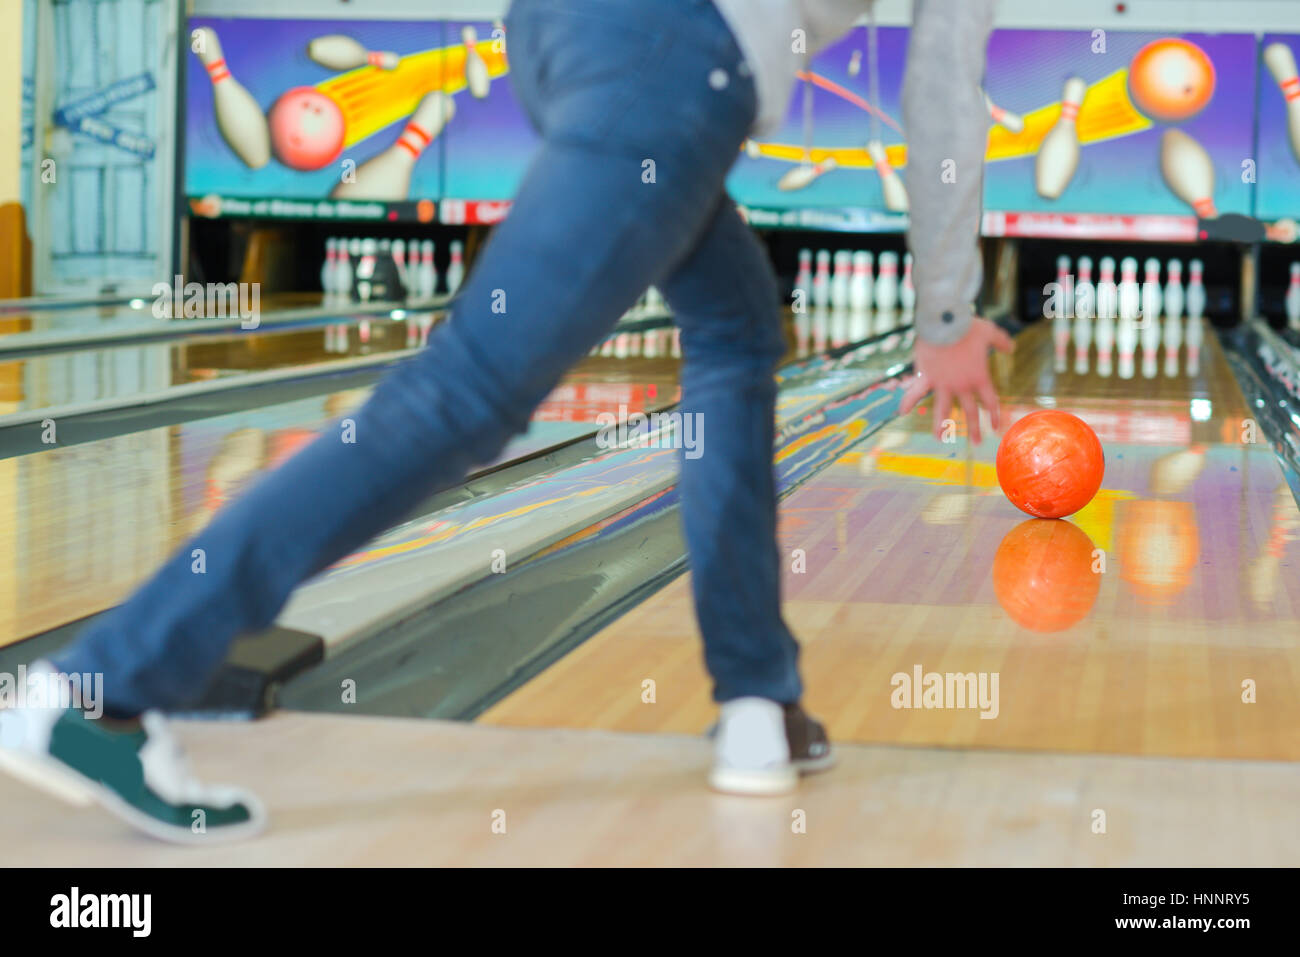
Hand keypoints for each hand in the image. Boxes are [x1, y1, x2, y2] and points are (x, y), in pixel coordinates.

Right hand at [898, 317, 1013, 443]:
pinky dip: (908, 401)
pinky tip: (902, 412)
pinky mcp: (926, 377)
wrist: (944, 322)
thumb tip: (1011, 347)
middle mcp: (962, 385)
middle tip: (976, 442)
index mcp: (979, 377)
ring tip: (939, 438)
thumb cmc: (967, 326)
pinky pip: (916, 392)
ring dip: (941, 425)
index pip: (990, 401)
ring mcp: (943, 384)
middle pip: (970, 412)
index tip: (995, 427)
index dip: (994, 415)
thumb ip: (1001, 341)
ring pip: (942, 410)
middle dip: (974, 428)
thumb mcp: (989, 331)